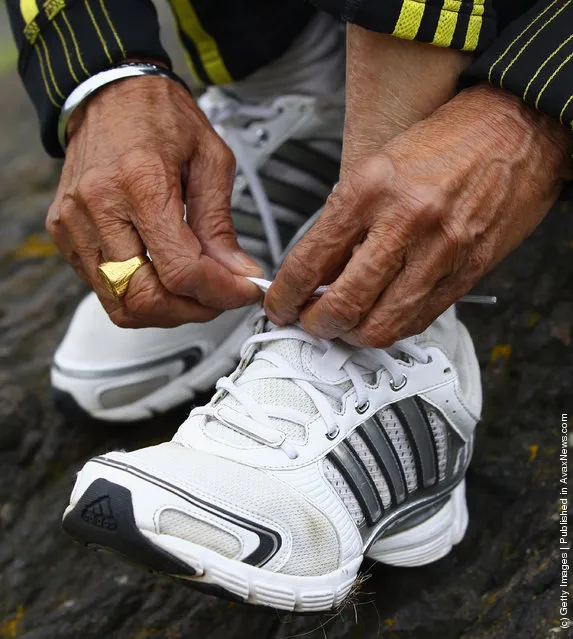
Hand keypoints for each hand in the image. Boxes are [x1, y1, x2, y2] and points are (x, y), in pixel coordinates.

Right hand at [46, 73, 261, 327]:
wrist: (111, 94)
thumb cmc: (161, 118)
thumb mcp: (211, 161)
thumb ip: (221, 225)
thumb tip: (237, 273)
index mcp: (141, 182)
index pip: (181, 269)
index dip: (220, 292)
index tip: (243, 290)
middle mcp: (100, 206)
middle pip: (146, 297)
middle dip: (192, 310)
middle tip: (220, 298)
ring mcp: (76, 223)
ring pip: (121, 303)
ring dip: (166, 310)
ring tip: (194, 291)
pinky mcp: (65, 234)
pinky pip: (103, 288)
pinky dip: (139, 295)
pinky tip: (162, 276)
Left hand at [266, 85, 572, 345]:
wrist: (513, 129)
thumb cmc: (444, 144)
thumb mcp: (377, 168)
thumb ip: (346, 223)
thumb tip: (318, 273)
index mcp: (370, 188)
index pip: (310, 261)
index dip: (285, 296)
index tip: (279, 305)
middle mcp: (404, 221)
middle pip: (343, 304)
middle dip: (316, 325)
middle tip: (308, 323)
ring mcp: (439, 251)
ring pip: (381, 324)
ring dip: (353, 335)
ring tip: (344, 326)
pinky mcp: (466, 272)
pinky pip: (418, 320)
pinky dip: (391, 328)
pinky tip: (380, 317)